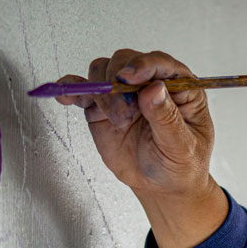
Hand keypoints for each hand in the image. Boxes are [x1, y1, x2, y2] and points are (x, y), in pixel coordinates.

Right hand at [52, 48, 226, 247]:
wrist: (160, 186)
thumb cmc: (179, 164)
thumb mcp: (181, 146)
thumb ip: (167, 118)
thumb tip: (154, 88)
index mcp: (179, 87)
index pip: (159, 63)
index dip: (142, 65)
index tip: (129, 77)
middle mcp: (149, 84)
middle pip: (125, 61)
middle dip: (119, 83)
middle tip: (124, 113)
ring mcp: (124, 94)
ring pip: (103, 70)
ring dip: (102, 91)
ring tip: (117, 121)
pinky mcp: (102, 107)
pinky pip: (83, 90)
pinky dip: (72, 89)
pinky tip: (65, 95)